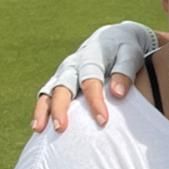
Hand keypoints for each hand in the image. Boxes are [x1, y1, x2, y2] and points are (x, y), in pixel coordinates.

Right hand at [31, 21, 159, 132]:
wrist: (113, 39)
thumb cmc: (124, 49)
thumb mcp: (130, 55)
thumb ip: (124, 72)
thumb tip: (117, 94)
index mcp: (91, 58)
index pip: (91, 81)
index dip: (95, 102)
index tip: (102, 121)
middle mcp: (73, 65)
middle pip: (63, 86)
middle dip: (60, 108)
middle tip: (60, 128)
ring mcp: (63, 73)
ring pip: (50, 91)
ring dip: (44, 110)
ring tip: (39, 130)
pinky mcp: (59, 81)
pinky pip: (46, 96)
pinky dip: (41, 110)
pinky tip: (39, 128)